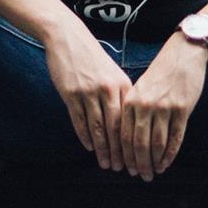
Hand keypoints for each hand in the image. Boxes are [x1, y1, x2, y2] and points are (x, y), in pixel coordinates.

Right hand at [42, 18, 137, 171]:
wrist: (68, 38)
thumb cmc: (92, 59)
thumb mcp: (113, 74)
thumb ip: (121, 95)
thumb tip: (128, 121)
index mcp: (123, 86)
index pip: (131, 121)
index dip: (134, 142)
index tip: (138, 158)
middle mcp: (109, 90)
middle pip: (117, 128)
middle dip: (121, 151)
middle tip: (125, 169)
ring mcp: (89, 92)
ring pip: (99, 127)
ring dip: (103, 149)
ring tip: (107, 164)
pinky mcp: (71, 94)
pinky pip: (80, 120)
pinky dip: (85, 136)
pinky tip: (90, 148)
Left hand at [119, 34, 207, 180]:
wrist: (184, 54)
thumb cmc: (162, 72)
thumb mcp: (140, 88)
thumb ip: (133, 109)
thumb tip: (128, 138)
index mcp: (131, 100)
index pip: (123, 135)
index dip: (124, 155)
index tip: (124, 167)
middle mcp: (145, 106)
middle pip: (138, 143)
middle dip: (138, 163)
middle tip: (139, 176)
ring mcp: (165, 108)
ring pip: (157, 144)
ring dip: (153, 162)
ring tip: (152, 172)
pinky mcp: (183, 110)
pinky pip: (175, 138)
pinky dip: (170, 154)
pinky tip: (166, 163)